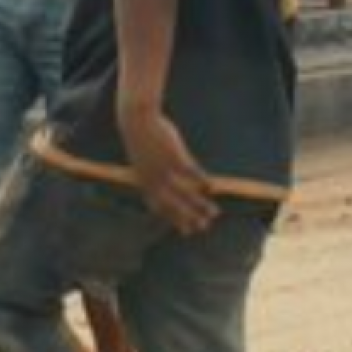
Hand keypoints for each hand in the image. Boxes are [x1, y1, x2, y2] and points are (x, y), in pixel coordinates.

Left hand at [120, 109, 218, 235]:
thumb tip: (157, 182)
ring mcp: (165, 169)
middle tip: (204, 228)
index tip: (186, 231)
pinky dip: (202, 181)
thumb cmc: (140, 138)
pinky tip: (212, 187)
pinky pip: (192, 173)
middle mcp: (154, 180)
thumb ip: (149, 173)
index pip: (158, 208)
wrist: (136, 120)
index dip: (173, 220)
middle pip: (174, 205)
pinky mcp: (175, 156)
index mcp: (144, 181)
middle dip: (189, 218)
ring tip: (215, 213)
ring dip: (201, 205)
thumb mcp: (142, 159)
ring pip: (186, 193)